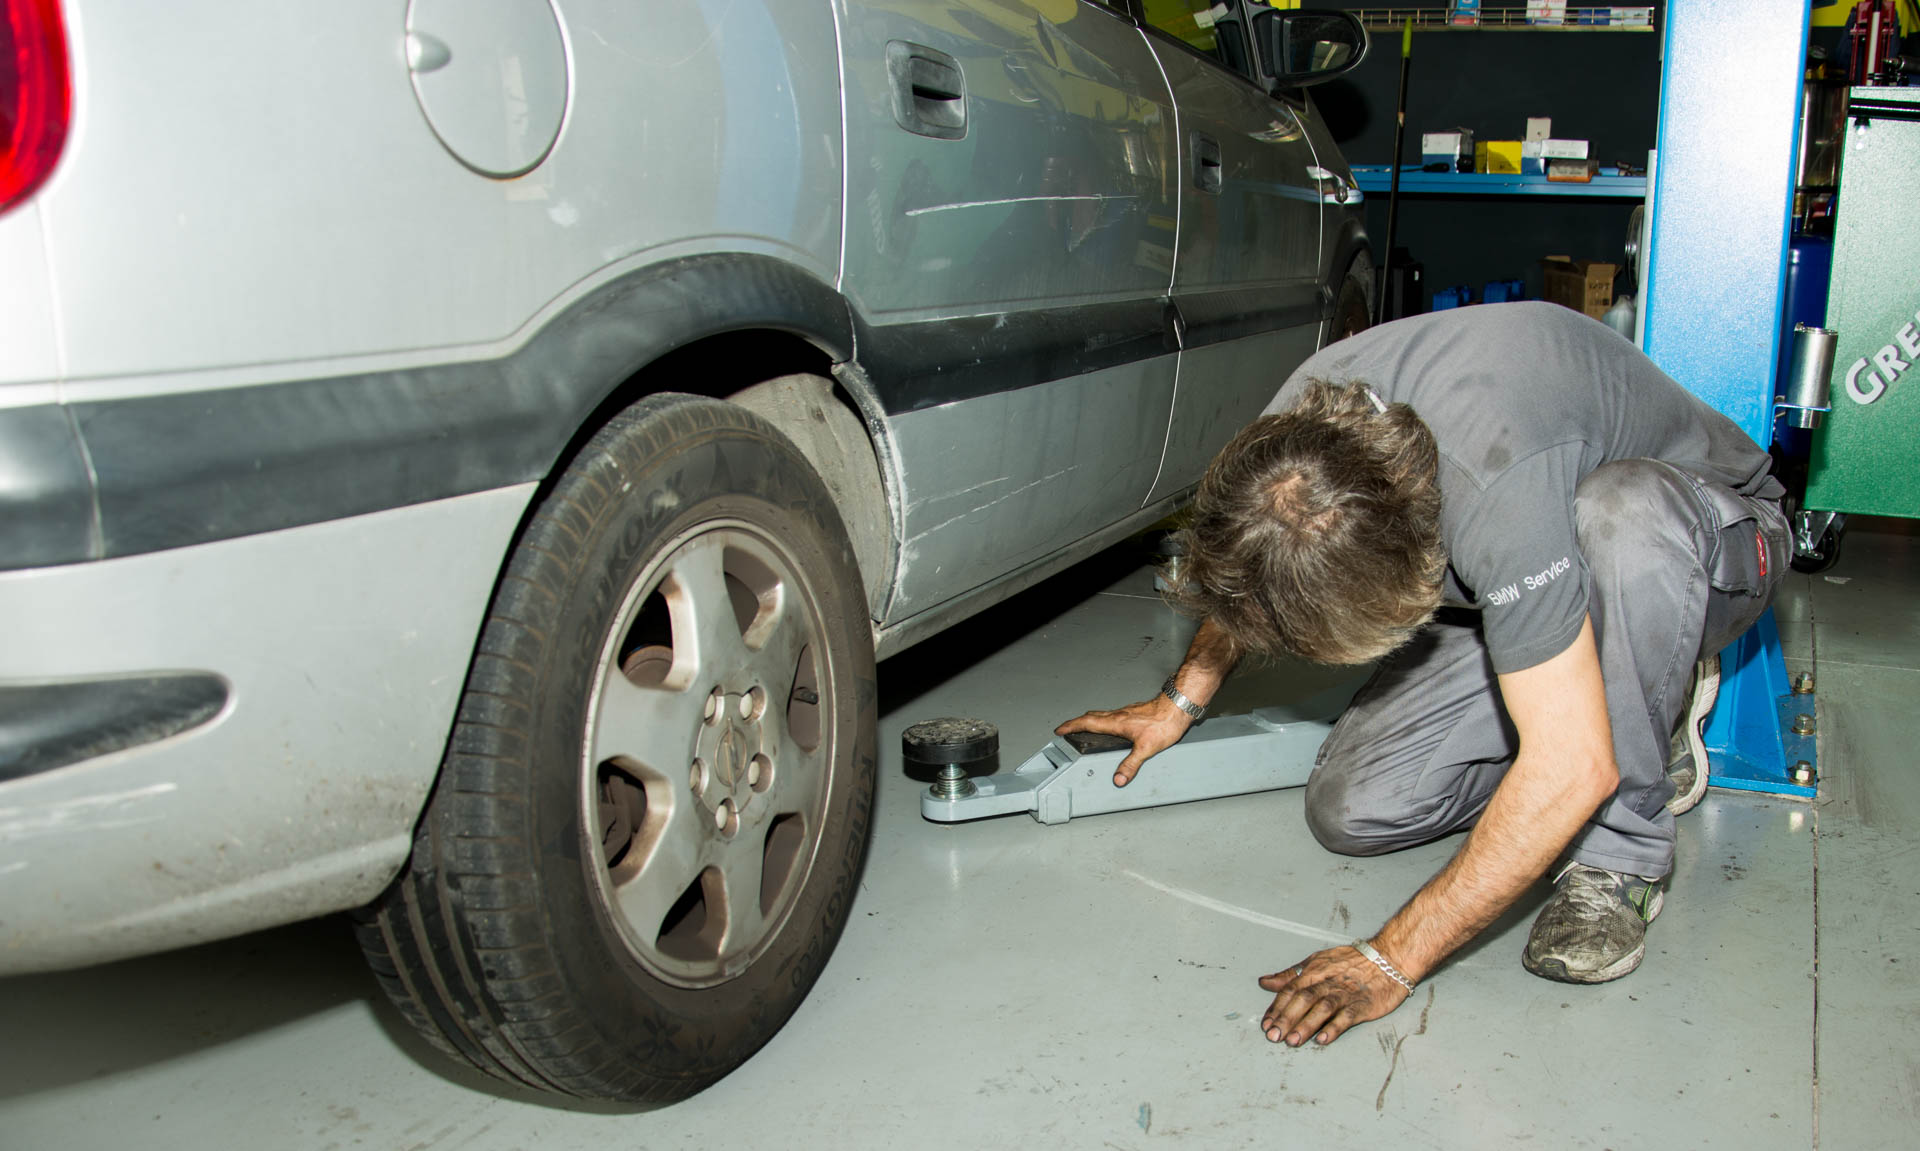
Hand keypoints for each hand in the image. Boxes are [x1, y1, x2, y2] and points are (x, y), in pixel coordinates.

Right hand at [1054, 696, 1192, 785]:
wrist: (1179, 706)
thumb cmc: (1165, 723)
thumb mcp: (1146, 749)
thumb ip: (1130, 765)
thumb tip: (1118, 779)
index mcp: (1116, 722)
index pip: (1086, 722)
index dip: (1071, 726)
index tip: (1059, 730)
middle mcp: (1119, 715)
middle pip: (1091, 717)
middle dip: (1076, 722)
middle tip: (1067, 728)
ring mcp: (1127, 712)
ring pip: (1102, 714)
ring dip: (1090, 719)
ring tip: (1085, 726)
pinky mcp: (1136, 711)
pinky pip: (1113, 714)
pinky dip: (1105, 719)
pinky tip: (1113, 724)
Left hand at [1257, 942, 1410, 1046]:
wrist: (1389, 959)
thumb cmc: (1352, 961)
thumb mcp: (1317, 962)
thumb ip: (1290, 975)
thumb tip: (1265, 982)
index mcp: (1314, 972)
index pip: (1290, 990)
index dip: (1277, 1008)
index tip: (1266, 1024)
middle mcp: (1327, 982)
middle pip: (1303, 999)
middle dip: (1286, 1018)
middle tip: (1274, 1036)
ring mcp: (1345, 994)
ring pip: (1322, 1008)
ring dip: (1306, 1025)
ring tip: (1292, 1040)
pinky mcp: (1362, 1005)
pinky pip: (1346, 1017)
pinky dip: (1334, 1028)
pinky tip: (1322, 1039)